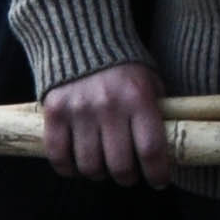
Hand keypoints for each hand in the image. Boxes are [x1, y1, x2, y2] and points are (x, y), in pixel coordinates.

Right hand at [42, 60, 172, 186]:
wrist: (83, 38)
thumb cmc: (125, 66)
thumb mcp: (150, 82)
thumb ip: (156, 112)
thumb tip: (165, 151)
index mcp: (138, 98)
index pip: (151, 150)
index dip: (157, 173)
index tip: (159, 181)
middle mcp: (108, 106)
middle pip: (119, 164)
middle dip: (128, 177)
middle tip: (129, 175)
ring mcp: (79, 110)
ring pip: (89, 165)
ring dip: (99, 175)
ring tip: (104, 169)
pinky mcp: (54, 113)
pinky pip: (59, 156)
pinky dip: (69, 169)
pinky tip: (78, 166)